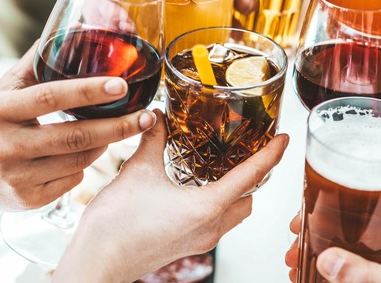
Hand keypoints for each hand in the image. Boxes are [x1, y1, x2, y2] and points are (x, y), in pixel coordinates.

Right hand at [0, 44, 155, 212]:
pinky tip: (79, 156)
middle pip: (74, 136)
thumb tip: (75, 26)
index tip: (122, 85)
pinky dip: (83, 166)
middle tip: (146, 116)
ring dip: (104, 145)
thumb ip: (38, 61)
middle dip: (118, 126)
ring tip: (115, 131)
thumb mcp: (2, 90)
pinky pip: (73, 180)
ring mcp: (16, 177)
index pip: (50, 97)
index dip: (88, 91)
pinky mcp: (28, 201)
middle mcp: (5, 146)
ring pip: (80, 160)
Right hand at [54, 110, 288, 281]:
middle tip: (252, 150)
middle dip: (256, 176)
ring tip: (225, 166)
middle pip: (249, 199)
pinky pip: (216, 222)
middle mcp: (211, 227)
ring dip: (236, 191)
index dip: (271, 154)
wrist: (96, 263)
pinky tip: (197, 188)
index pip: (252, 176)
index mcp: (208, 207)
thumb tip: (158, 116)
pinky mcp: (187, 245)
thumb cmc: (116, 229)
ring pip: (234, 213)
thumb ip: (152, 140)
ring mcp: (200, 240)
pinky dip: (218, 203)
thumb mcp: (137, 172)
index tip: (283, 139)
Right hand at [284, 204, 380, 282]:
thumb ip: (367, 274)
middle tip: (295, 243)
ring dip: (319, 244)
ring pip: (346, 231)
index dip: (328, 200)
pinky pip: (353, 248)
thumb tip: (327, 260)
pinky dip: (332, 257)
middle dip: (315, 228)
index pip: (365, 190)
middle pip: (348, 212)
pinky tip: (313, 268)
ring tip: (297, 260)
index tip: (305, 215)